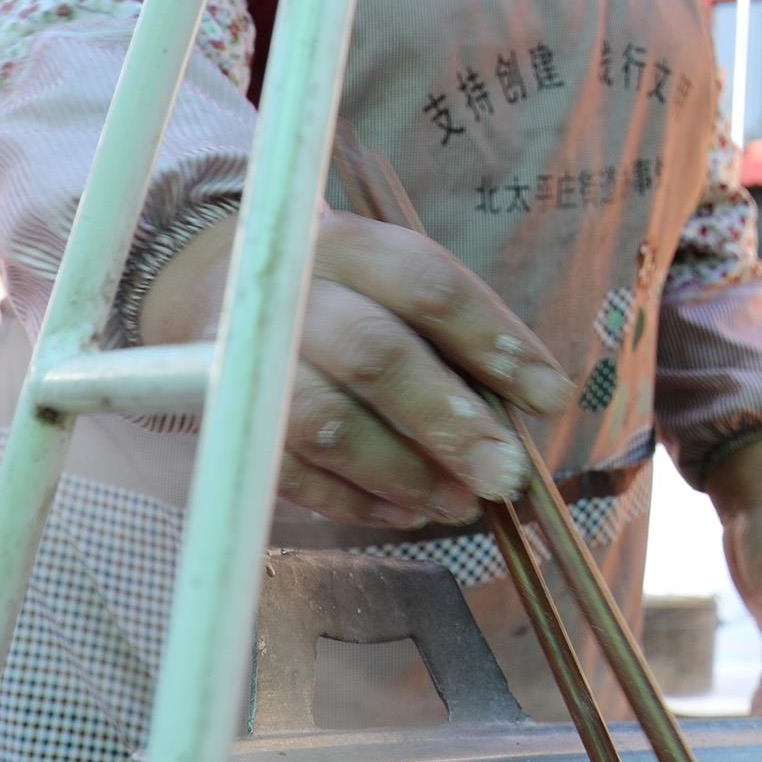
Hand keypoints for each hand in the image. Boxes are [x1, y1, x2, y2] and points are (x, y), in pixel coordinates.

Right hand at [136, 210, 572, 527]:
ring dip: (404, 472)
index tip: (551, 398)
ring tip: (461, 503)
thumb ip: (454, 336)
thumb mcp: (390, 283)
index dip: (495, 343)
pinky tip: (405, 514)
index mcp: (353, 248)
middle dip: (449, 421)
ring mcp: (248, 357)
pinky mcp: (219, 415)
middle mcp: (296, 294)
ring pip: (327, 422)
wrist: (211, 287)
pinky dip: (353, 499)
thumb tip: (534, 406)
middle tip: (508, 473)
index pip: (430, 288)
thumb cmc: (340, 294)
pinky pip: (288, 469)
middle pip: (375, 356)